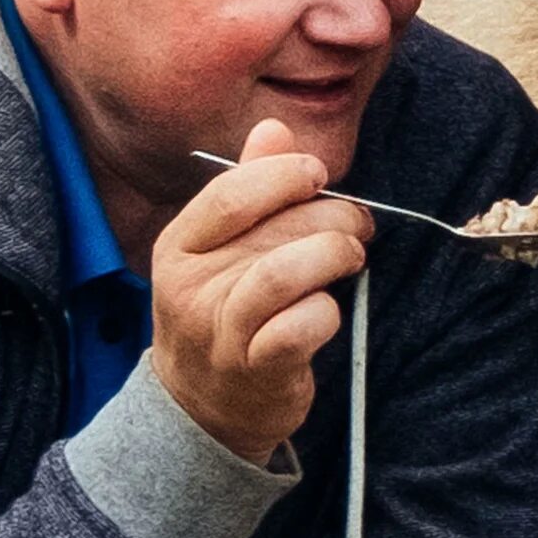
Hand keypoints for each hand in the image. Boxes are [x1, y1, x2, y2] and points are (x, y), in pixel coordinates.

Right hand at [150, 119, 369, 463]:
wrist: (201, 408)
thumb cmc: (224, 314)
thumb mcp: (221, 250)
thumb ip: (248, 187)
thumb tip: (275, 128)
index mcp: (179, 245)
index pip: (233, 192)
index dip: (287, 175)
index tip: (319, 176)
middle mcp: (190, 286)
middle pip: (274, 229)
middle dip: (332, 217)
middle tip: (357, 225)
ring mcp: (219, 330)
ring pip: (285, 272)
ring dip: (334, 255)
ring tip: (352, 257)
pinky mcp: (255, 370)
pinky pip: (300, 327)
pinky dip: (327, 311)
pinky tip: (329, 310)